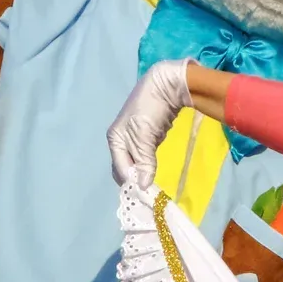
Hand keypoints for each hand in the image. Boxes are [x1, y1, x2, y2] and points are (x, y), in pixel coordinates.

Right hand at [107, 59, 192, 189]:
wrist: (167, 84)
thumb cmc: (151, 108)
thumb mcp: (145, 135)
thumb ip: (144, 160)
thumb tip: (144, 186)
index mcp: (115, 140)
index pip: (120, 170)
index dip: (132, 183)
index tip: (146, 197)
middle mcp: (121, 141)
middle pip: (125, 169)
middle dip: (135, 180)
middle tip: (150, 194)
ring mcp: (134, 139)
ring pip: (136, 164)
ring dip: (143, 174)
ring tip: (153, 187)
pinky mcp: (147, 137)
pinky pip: (144, 157)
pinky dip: (148, 166)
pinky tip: (155, 172)